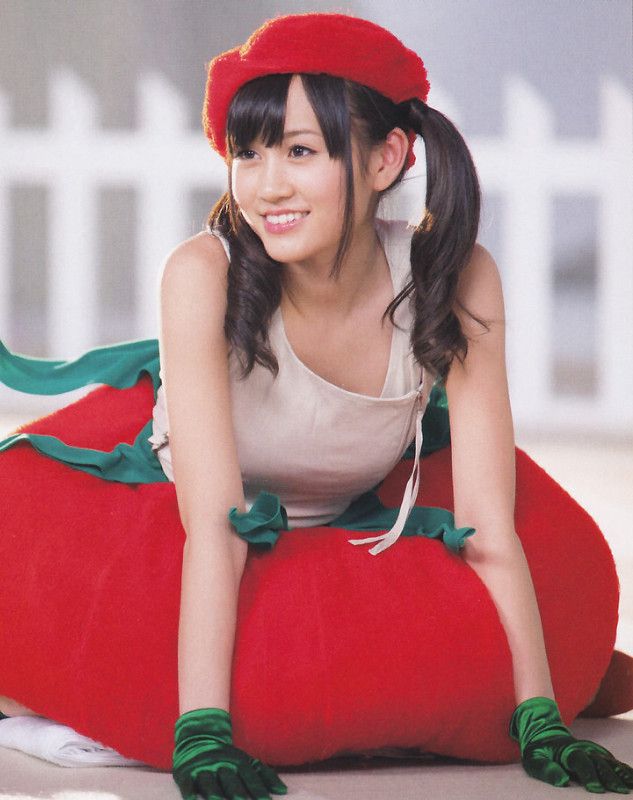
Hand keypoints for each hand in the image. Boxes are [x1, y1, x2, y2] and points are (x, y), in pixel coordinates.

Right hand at [173, 708, 287, 799]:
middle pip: (230, 781)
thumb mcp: (246, 761)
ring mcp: (203, 768)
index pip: (249, 777)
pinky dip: (189, 792)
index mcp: (237, 761)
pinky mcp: (186, 772)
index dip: (257, 789)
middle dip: (238, 794)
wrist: (199, 735)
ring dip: (215, 794)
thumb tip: (283, 791)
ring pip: (210, 783)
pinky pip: (187, 784)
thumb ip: (264, 775)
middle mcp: (221, 764)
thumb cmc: (227, 756)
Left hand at [510, 696, 632, 792]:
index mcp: (567, 750)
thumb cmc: (538, 750)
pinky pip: (613, 761)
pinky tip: (631, 779)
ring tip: (629, 785)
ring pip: (608, 761)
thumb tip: (563, 782)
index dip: (589, 775)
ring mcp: (592, 750)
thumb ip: (547, 770)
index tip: (596, 789)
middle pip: (598, 762)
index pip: (580, 762)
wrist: (544, 732)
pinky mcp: (598, 755)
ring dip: (619, 772)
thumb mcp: (534, 760)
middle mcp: (582, 749)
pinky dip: (623, 769)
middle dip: (609, 777)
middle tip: (619, 791)